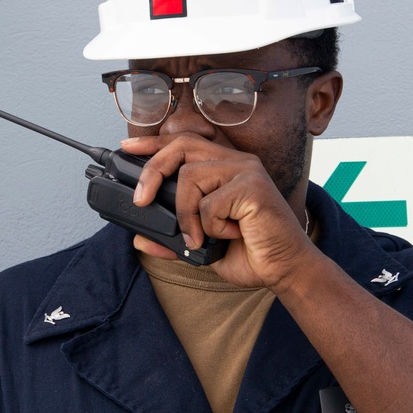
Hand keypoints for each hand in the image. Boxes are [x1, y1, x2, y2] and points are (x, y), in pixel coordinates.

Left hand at [120, 133, 316, 289]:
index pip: (184, 143)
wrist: (284, 269)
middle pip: (182, 146)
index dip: (154, 143)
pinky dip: (211, 227)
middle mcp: (236, 162)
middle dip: (153, 170)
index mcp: (225, 167)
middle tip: (141, 200)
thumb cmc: (252, 253)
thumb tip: (140, 239)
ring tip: (201, 237)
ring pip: (190, 178)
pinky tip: (231, 235)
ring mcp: (246, 171)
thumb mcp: (202, 246)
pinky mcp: (252, 187)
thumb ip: (173, 238)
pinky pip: (209, 203)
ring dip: (186, 214)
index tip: (128, 148)